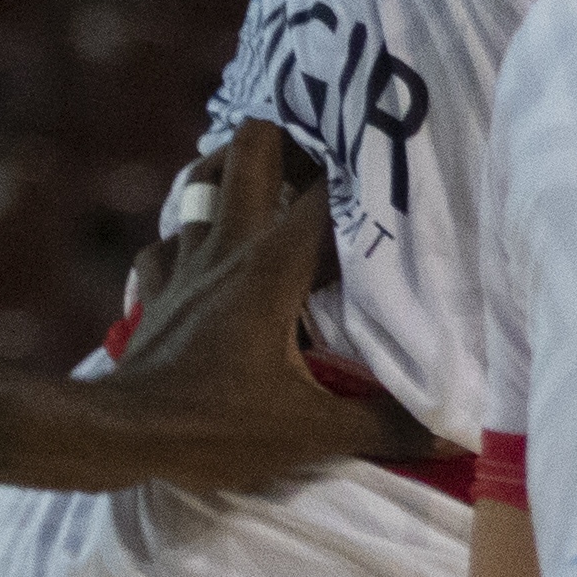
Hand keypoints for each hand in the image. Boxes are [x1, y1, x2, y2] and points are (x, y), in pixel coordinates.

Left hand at [86, 124, 425, 487]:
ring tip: (267, 188)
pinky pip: (167, 242)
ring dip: (232, 176)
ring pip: (201, 183)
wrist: (123, 435)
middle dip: (288, 140)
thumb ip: (383, 425)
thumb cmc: (218, 425)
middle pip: (250, 148)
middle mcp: (229, 246)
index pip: (326, 193)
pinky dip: (187, 241)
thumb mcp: (310, 432)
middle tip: (322, 165)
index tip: (392, 168)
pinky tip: (203, 258)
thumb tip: (453, 436)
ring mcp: (185, 262)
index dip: (360, 172)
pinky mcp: (156, 288)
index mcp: (273, 267)